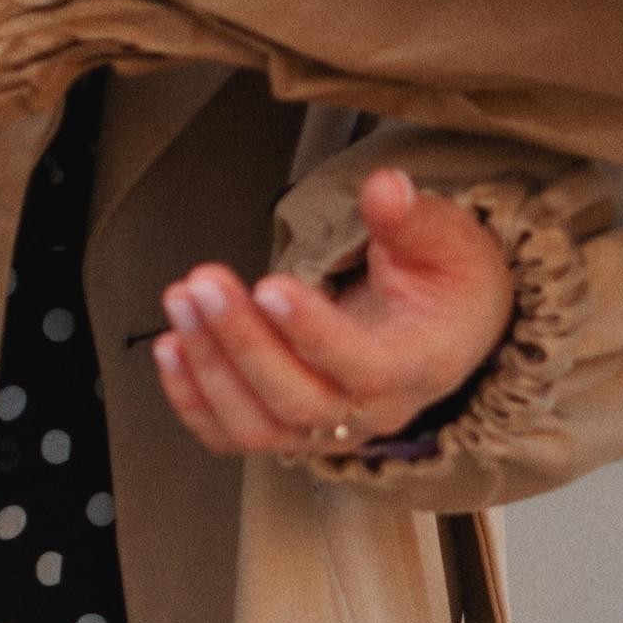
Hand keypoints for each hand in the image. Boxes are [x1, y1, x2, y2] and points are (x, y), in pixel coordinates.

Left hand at [152, 167, 511, 457]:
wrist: (453, 326)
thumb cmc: (448, 281)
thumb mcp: (445, 238)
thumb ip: (410, 218)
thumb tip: (384, 188)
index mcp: (418, 364)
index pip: (363, 366)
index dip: (312, 333)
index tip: (269, 287)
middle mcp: (374, 411)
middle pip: (300, 401)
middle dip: (243, 343)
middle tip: (204, 284)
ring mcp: (330, 428)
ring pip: (260, 426)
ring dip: (209, 369)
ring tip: (180, 303)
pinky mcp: (293, 426)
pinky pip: (236, 435)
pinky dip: (194, 401)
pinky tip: (170, 348)